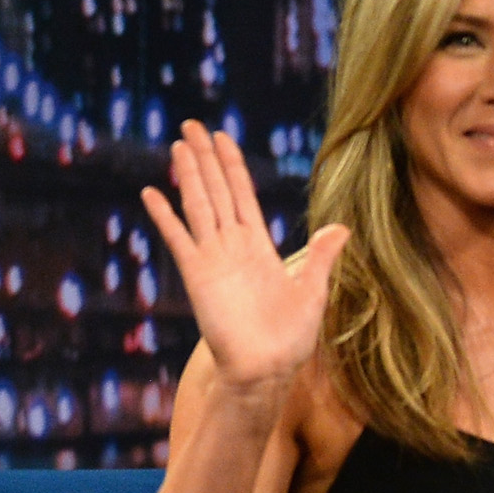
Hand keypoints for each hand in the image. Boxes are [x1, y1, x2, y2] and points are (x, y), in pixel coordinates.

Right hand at [141, 122, 349, 394]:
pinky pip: (180, 239)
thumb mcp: (313, 290)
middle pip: (216, 191)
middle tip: (190, 124)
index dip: (233, 165)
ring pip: (198, 206)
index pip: (243, 195)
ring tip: (178, 145)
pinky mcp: (198, 275)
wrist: (267, 368)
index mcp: (260, 244)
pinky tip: (152, 193)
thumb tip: (341, 227)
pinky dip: (165, 217)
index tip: (223, 137)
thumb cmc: (291, 336)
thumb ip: (321, 256)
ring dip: (188, 176)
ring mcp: (213, 258)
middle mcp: (233, 245)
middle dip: (205, 158)